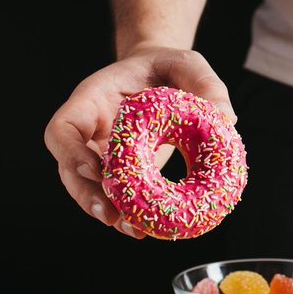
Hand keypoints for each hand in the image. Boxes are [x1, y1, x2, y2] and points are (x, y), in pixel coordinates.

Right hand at [44, 46, 234, 236]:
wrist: (163, 76)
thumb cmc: (169, 66)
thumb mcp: (189, 64)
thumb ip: (206, 84)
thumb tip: (228, 119)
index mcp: (94, 99)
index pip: (64, 128)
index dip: (71, 152)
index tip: (96, 170)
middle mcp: (90, 129)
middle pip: (69, 168)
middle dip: (86, 195)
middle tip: (111, 216)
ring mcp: (101, 152)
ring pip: (88, 188)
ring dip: (106, 211)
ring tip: (132, 230)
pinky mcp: (120, 169)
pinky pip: (115, 193)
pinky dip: (126, 212)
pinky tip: (144, 228)